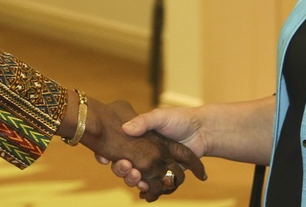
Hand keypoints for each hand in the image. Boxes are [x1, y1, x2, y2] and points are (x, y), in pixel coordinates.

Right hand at [82, 100, 205, 200]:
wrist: (202, 131)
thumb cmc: (179, 119)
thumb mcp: (159, 116)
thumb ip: (143, 121)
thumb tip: (125, 129)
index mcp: (136, 139)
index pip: (115, 148)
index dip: (106, 154)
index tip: (103, 158)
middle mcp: (141, 153)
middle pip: (122, 166)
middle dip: (120, 170)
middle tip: (125, 166)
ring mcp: (152, 166)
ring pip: (135, 178)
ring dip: (132, 180)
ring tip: (137, 178)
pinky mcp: (164, 175)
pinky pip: (152, 186)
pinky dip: (147, 190)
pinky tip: (146, 190)